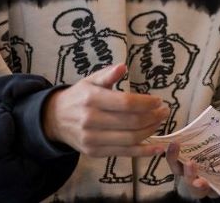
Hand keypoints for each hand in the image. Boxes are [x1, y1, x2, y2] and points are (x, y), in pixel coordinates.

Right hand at [42, 63, 169, 157]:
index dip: (146, 103)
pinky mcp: (94, 152)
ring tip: (159, 122)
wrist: (54, 119)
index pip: (126, 103)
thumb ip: (107, 74)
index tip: (159, 100)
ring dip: (150, 131)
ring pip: (129, 139)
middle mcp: (91, 120)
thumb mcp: (90, 81)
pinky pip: (124, 153)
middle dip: (152, 117)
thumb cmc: (79, 97)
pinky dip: (143, 152)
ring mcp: (92, 139)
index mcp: (91, 99)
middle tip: (164, 111)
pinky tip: (157, 148)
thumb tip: (123, 66)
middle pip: (130, 122)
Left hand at [166, 128, 219, 198]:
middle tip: (197, 174)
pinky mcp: (184, 158)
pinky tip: (172, 141)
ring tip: (179, 153)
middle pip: (197, 187)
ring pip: (183, 175)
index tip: (206, 185)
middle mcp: (209, 180)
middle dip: (194, 181)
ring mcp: (194, 170)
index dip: (210, 190)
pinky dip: (171, 152)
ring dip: (180, 166)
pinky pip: (174, 160)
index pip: (218, 191)